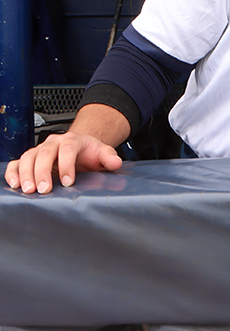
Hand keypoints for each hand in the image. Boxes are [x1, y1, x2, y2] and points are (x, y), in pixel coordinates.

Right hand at [5, 131, 122, 193]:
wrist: (80, 148)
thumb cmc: (89, 152)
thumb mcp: (102, 153)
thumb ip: (109, 157)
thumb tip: (115, 163)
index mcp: (72, 139)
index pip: (68, 149)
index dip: (67, 165)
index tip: (68, 182)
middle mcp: (53, 142)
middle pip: (44, 153)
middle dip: (42, 172)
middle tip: (44, 189)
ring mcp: (39, 149)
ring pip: (28, 158)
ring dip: (26, 174)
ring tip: (29, 190)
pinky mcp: (29, 158)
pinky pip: (16, 162)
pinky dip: (13, 172)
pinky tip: (15, 184)